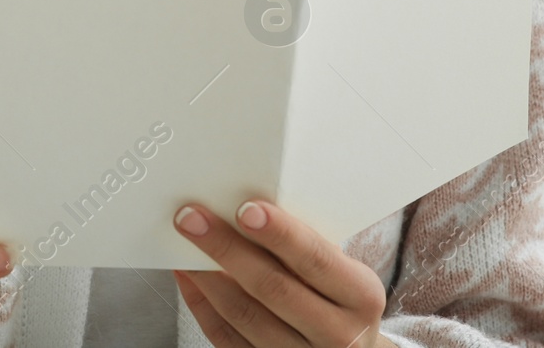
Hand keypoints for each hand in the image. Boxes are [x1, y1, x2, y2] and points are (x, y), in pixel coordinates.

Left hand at [171, 199, 386, 347]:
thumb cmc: (338, 298)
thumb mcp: (342, 273)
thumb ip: (306, 248)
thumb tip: (245, 210)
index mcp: (361, 297)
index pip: (315, 259)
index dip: (280, 234)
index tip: (245, 208)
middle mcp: (338, 334)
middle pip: (272, 288)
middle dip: (226, 248)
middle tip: (190, 217)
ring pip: (244, 316)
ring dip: (206, 277)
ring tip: (183, 244)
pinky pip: (227, 339)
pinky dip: (202, 305)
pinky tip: (189, 277)